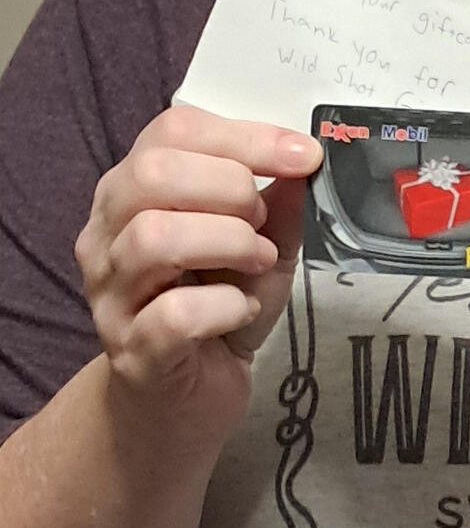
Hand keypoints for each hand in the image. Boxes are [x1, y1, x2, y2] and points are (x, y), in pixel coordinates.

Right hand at [74, 105, 321, 453]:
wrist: (190, 396)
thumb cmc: (221, 302)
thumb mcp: (262, 238)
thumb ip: (280, 197)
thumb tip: (306, 156)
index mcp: (133, 187)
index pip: (173, 131)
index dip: (245, 136)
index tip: (303, 155)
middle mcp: (105, 232)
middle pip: (152, 173)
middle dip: (229, 187)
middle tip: (263, 222)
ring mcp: (109, 294)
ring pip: (152, 237)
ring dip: (227, 242)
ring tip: (258, 261)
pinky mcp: (130, 351)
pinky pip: (173, 314)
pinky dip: (223, 306)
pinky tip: (240, 310)